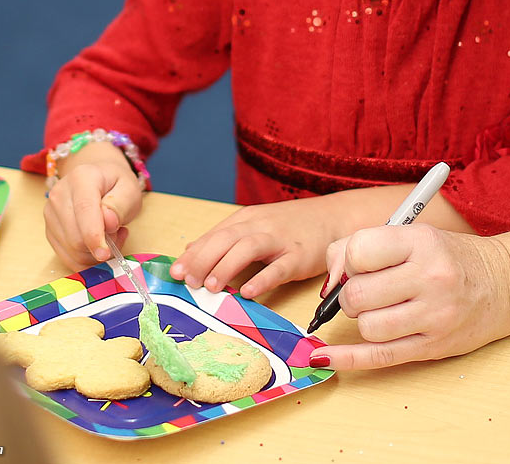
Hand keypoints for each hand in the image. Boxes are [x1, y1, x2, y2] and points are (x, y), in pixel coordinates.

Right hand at [43, 148, 143, 268]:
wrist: (98, 178)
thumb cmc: (116, 184)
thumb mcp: (130, 188)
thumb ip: (121, 204)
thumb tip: (109, 223)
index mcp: (81, 179)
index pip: (84, 210)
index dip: (94, 235)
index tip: (105, 253)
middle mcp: (59, 195)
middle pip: (75, 237)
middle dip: (101, 245)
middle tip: (119, 233)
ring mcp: (50, 214)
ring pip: (71, 251)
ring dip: (95, 253)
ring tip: (111, 235)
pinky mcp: (50, 231)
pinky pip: (68, 257)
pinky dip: (86, 258)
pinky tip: (98, 243)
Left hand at [171, 196, 345, 299]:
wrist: (333, 217)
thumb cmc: (291, 226)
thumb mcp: (255, 226)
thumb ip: (225, 239)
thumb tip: (190, 254)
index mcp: (247, 219)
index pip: (215, 234)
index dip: (194, 253)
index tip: (176, 273)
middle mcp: (261, 226)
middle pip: (227, 239)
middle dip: (204, 260)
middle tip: (188, 281)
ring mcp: (281, 240)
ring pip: (248, 248)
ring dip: (227, 266)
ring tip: (211, 287)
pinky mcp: (299, 256)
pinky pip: (279, 267)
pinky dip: (262, 279)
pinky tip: (248, 292)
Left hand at [308, 224, 509, 368]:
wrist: (502, 284)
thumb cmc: (449, 257)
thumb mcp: (413, 235)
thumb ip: (363, 245)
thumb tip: (329, 278)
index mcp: (422, 241)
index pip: (360, 250)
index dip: (348, 260)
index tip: (356, 264)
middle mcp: (430, 277)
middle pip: (358, 294)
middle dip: (351, 294)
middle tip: (367, 289)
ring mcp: (434, 315)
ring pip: (367, 326)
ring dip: (362, 319)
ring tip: (380, 308)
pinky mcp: (433, 347)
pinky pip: (379, 357)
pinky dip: (347, 359)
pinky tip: (325, 357)